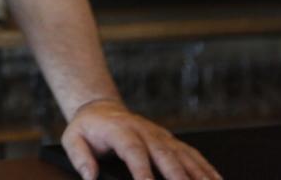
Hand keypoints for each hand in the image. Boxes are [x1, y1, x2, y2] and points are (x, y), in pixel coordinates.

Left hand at [61, 99, 221, 179]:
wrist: (102, 108)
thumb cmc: (88, 128)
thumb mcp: (72, 138)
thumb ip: (79, 156)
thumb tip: (90, 176)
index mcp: (120, 130)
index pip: (134, 151)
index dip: (143, 171)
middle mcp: (145, 132)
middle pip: (165, 155)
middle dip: (179, 177)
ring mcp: (161, 136)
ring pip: (184, 156)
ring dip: (199, 175)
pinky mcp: (171, 141)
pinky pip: (193, 155)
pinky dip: (207, 170)